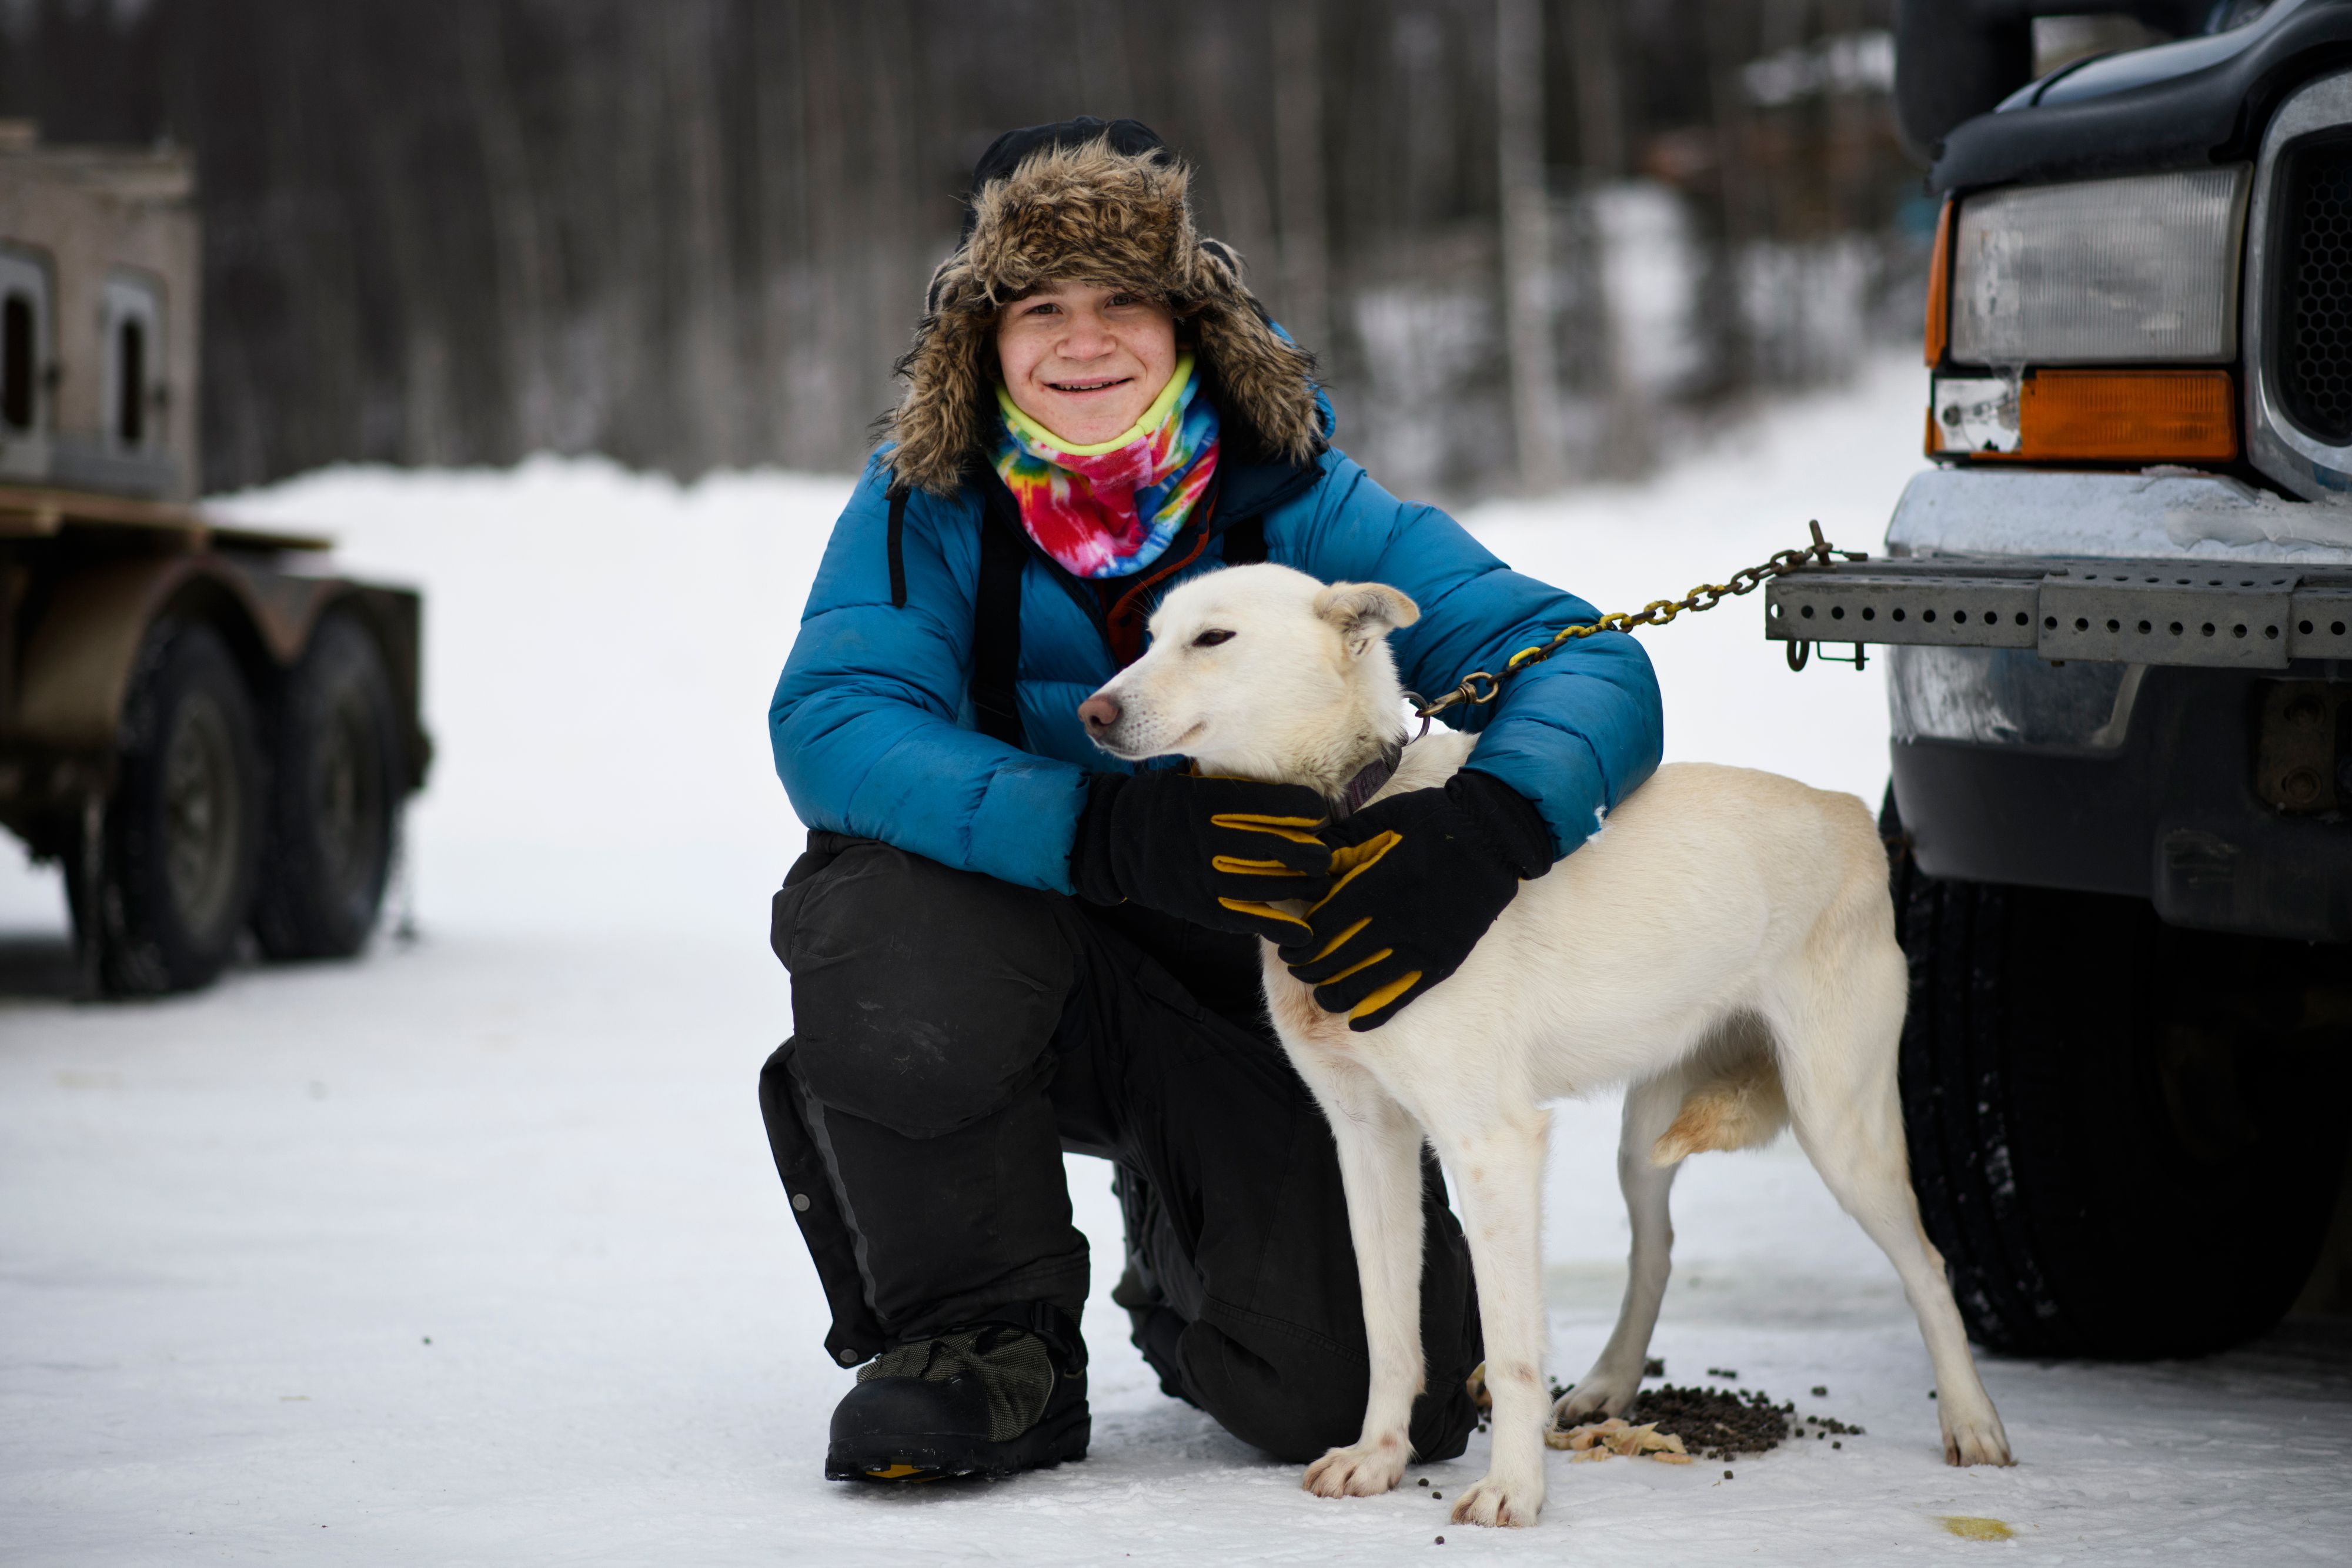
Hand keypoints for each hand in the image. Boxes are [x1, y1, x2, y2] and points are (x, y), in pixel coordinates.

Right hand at [1069, 771, 1332, 939]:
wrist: (1119, 841)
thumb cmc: (1167, 806)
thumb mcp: (1197, 783)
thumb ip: (1238, 789)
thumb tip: (1287, 792)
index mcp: (1216, 801)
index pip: (1280, 804)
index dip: (1308, 811)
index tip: (1318, 814)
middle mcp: (1216, 838)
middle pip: (1286, 846)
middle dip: (1314, 852)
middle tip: (1324, 854)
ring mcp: (1210, 876)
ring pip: (1275, 884)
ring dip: (1306, 886)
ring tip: (1321, 883)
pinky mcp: (1206, 908)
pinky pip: (1254, 920)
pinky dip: (1284, 929)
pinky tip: (1305, 932)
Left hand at [1279, 772, 1552, 1029]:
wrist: (1492, 835)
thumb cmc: (1433, 820)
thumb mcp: (1382, 819)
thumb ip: (1341, 842)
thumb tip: (1305, 862)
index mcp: (1373, 886)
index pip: (1320, 929)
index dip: (1299, 944)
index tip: (1289, 949)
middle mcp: (1392, 921)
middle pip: (1334, 960)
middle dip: (1309, 969)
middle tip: (1300, 970)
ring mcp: (1419, 945)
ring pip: (1362, 984)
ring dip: (1334, 995)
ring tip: (1322, 995)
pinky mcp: (1442, 960)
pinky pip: (1402, 996)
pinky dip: (1375, 1013)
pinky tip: (1356, 1021)